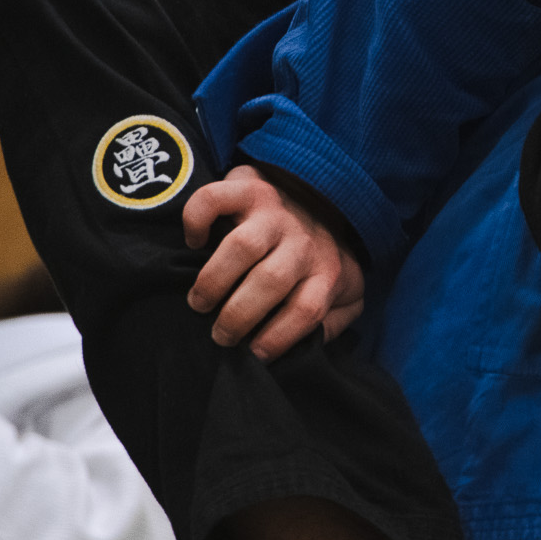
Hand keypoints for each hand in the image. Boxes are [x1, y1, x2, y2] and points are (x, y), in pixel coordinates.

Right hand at [183, 164, 364, 358]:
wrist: (323, 194)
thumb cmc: (324, 255)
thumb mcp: (346, 291)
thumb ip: (336, 320)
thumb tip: (313, 345)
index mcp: (327, 270)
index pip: (306, 310)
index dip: (278, 338)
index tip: (254, 353)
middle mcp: (303, 242)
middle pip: (270, 281)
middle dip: (238, 316)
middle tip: (221, 335)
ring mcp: (275, 212)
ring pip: (242, 246)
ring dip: (214, 280)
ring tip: (200, 303)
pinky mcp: (248, 186)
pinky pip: (214, 198)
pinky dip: (196, 219)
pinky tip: (193, 243)